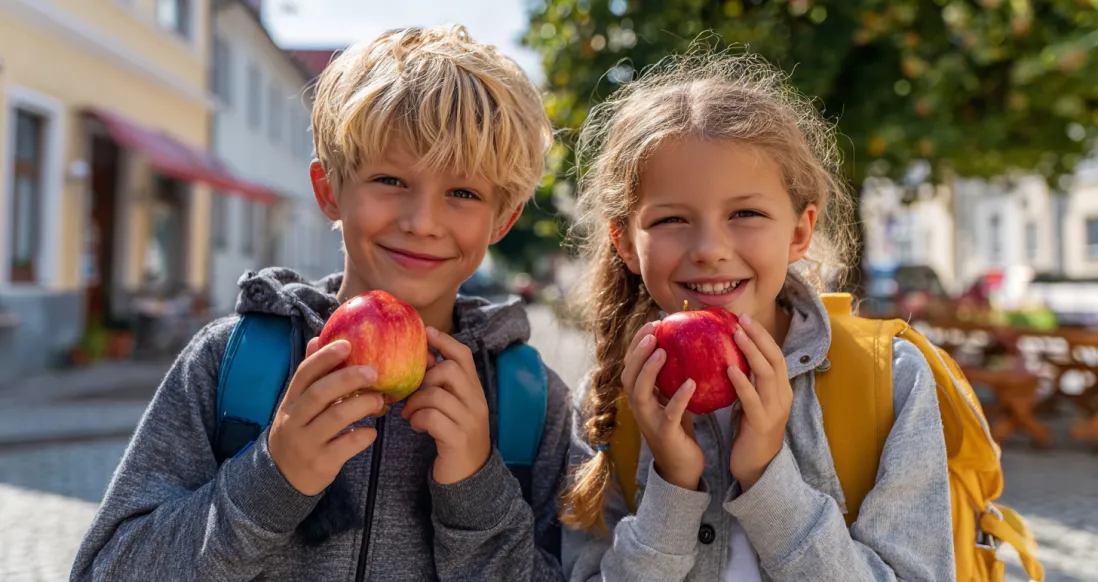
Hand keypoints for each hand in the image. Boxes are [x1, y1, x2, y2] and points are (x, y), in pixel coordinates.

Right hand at [268, 337, 387, 495]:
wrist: (282, 477)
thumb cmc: (299, 431)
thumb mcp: (297, 404)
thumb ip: (310, 376)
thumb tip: (317, 339)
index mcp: (291, 401)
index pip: (304, 374)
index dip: (325, 357)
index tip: (348, 343)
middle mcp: (295, 420)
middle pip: (320, 393)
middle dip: (348, 379)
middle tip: (374, 372)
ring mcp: (306, 442)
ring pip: (334, 418)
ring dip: (361, 405)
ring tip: (379, 400)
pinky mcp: (320, 463)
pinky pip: (344, 447)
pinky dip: (362, 436)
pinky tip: (372, 432)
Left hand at [401, 327, 490, 484]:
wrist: (470, 477)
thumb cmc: (455, 437)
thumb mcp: (453, 408)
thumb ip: (441, 386)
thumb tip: (420, 359)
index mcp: (475, 391)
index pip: (464, 355)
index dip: (444, 341)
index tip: (425, 333)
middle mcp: (476, 402)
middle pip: (449, 370)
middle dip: (424, 378)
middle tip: (412, 392)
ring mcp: (469, 420)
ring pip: (436, 394)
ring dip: (415, 402)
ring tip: (409, 413)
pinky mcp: (458, 439)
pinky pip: (432, 418)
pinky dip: (417, 419)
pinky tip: (416, 426)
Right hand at [622, 321, 704, 490]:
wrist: (683, 468)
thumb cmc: (679, 429)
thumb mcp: (673, 398)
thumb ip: (674, 377)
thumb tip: (690, 346)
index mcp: (641, 396)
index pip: (631, 365)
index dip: (637, 343)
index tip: (654, 323)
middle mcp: (639, 407)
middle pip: (629, 374)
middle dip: (637, 351)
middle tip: (653, 331)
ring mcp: (649, 422)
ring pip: (640, 393)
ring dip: (649, 370)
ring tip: (662, 352)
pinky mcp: (665, 435)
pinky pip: (669, 414)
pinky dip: (678, 398)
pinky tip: (691, 383)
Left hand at [727, 314, 792, 490]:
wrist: (757, 468)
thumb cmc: (750, 433)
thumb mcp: (752, 402)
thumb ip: (747, 382)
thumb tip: (728, 357)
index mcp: (781, 390)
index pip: (775, 356)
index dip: (762, 336)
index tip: (744, 319)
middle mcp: (782, 396)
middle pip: (775, 359)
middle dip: (759, 337)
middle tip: (741, 319)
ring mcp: (775, 410)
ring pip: (766, 375)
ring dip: (751, 352)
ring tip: (736, 335)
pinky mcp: (762, 424)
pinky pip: (752, 399)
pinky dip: (742, 382)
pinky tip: (729, 369)